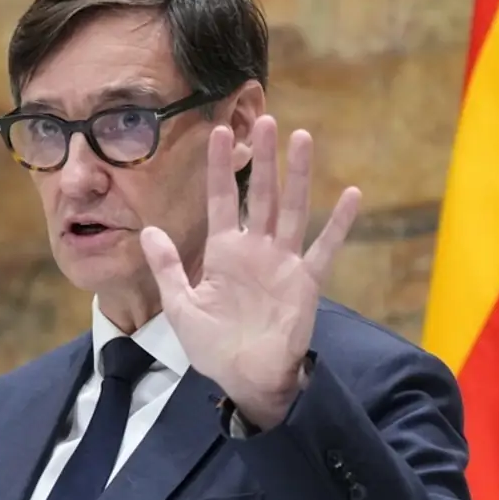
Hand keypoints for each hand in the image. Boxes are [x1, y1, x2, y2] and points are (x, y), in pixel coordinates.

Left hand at [140, 115, 360, 429]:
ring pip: (290, 209)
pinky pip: (324, 248)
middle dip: (262, 158)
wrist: (245, 380)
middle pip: (259, 194)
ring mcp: (282, 262)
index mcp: (224, 252)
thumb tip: (148, 230)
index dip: (219, 167)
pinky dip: (338, 223)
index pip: (220, 199)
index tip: (217, 131)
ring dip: (297, 175)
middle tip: (266, 119)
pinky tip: (351, 194)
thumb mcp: (180, 306)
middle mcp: (255, 248)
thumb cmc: (213, 346)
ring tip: (301, 138)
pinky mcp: (305, 282)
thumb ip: (166, 267)